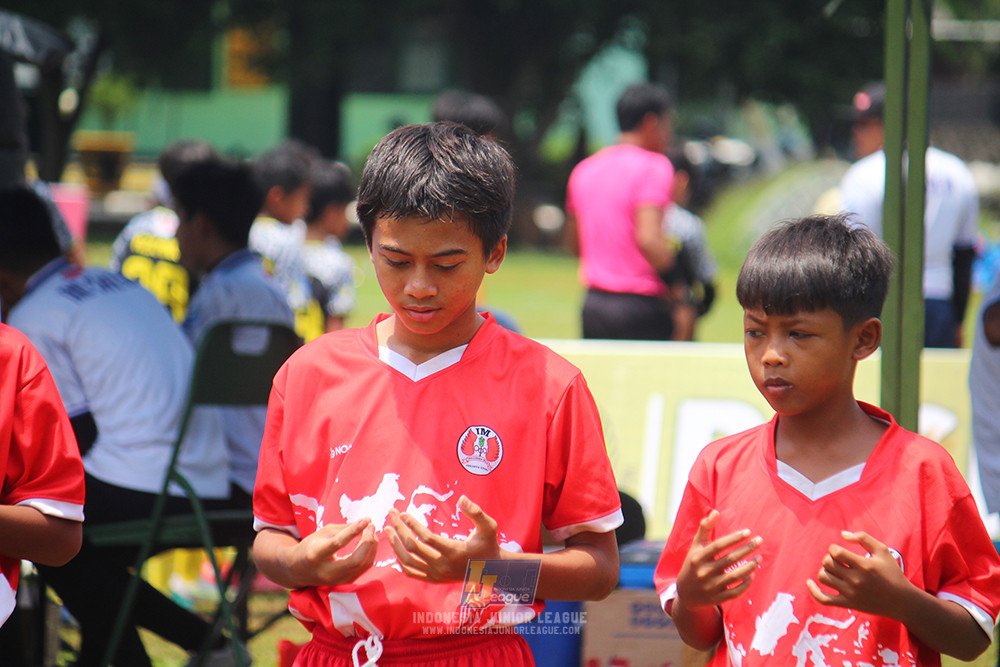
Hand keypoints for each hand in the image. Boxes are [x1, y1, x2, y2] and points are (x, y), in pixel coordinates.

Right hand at [290, 519, 376, 586]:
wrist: (298, 570)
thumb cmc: (311, 546)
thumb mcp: (322, 533)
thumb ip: (343, 528)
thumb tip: (365, 523)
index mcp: (316, 555)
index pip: (338, 543)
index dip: (354, 530)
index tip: (366, 519)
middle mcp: (327, 571)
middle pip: (355, 560)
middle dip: (368, 542)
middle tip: (371, 527)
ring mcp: (336, 580)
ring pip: (362, 565)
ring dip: (372, 547)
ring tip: (372, 533)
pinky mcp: (344, 583)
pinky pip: (363, 569)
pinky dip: (369, 555)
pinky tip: (369, 544)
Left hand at [385, 495, 500, 582]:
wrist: (491, 570)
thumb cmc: (488, 544)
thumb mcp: (488, 526)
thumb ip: (476, 512)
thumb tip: (461, 499)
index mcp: (454, 552)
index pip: (426, 538)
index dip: (412, 524)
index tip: (403, 513)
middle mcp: (442, 566)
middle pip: (412, 548)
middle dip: (399, 529)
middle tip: (391, 514)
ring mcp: (436, 575)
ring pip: (407, 561)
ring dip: (395, 545)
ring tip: (388, 529)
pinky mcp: (433, 579)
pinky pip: (410, 572)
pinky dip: (400, 560)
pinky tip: (395, 546)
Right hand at [675, 510, 761, 608]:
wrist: (685, 594)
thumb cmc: (693, 564)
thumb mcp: (695, 546)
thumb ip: (705, 529)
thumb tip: (716, 512)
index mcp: (698, 558)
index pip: (719, 546)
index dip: (734, 538)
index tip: (748, 532)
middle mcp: (704, 572)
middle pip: (730, 559)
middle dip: (747, 549)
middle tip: (760, 540)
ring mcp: (711, 587)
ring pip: (735, 576)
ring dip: (750, 566)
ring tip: (759, 557)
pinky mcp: (717, 598)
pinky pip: (736, 592)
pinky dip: (746, 583)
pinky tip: (752, 574)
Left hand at [807, 530, 910, 617]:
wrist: (902, 601)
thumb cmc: (892, 573)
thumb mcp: (882, 551)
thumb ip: (863, 538)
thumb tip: (842, 534)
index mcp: (863, 565)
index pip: (835, 552)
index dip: (834, 548)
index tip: (840, 552)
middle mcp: (855, 579)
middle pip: (827, 563)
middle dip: (829, 558)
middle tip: (838, 562)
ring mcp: (850, 593)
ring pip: (823, 577)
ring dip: (825, 571)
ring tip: (834, 571)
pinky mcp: (848, 604)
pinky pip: (823, 599)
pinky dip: (813, 591)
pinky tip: (809, 583)